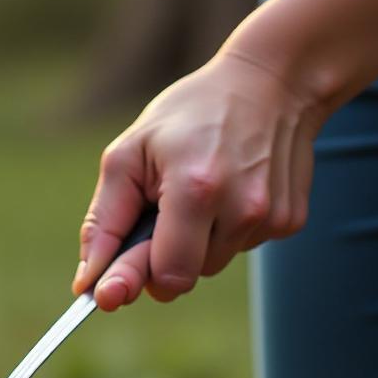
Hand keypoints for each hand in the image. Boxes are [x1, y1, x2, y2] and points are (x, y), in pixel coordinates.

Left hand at [73, 48, 324, 308]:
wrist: (272, 82)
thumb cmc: (191, 114)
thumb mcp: (132, 152)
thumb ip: (105, 220)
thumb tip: (87, 282)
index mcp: (197, 190)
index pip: (166, 273)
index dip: (133, 282)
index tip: (107, 296)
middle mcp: (242, 208)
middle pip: (186, 277)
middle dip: (162, 256)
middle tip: (159, 213)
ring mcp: (272, 217)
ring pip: (213, 265)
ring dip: (196, 241)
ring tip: (202, 189)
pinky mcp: (290, 220)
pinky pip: (242, 248)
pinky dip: (227, 229)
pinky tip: (232, 188)